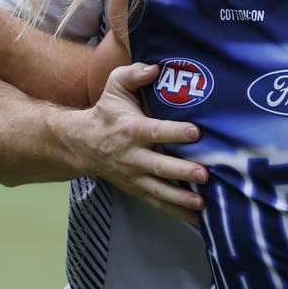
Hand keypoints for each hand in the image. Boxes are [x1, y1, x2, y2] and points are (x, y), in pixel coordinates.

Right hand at [69, 62, 208, 224]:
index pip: (156, 131)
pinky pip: (158, 203)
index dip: (175, 132)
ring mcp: (134, 176)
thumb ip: (133, 74)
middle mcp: (133, 156)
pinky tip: (198, 219)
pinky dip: (176, 212)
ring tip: (202, 204)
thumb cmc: (107, 112)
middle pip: (159, 166)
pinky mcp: (137, 189)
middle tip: (204, 174)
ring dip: (181, 198)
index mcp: (131, 129)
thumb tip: (155, 68)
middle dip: (181, 171)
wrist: (83, 144)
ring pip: (159, 190)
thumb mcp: (115, 86)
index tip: (196, 132)